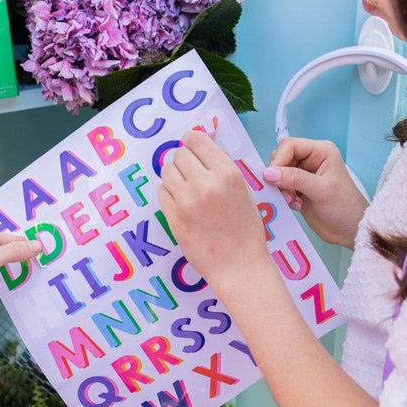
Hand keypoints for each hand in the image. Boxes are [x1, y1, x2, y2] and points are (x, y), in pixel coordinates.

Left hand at [158, 130, 271, 299]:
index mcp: (228, 174)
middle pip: (179, 154)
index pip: (196, 140)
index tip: (191, 148)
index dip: (191, 142)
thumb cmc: (245, 229)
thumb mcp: (244, 190)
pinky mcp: (174, 218)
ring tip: (187, 190)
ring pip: (167, 172)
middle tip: (191, 173)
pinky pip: (161, 192)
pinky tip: (181, 204)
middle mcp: (206, 184)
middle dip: (184, 161)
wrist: (239, 265)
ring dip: (174, 177)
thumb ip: (222, 166)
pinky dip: (169, 194)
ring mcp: (187, 202)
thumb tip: (202, 144)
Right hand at [263, 137, 368, 248]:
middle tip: (289, 194)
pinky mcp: (297, 189)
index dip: (278, 160)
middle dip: (279, 176)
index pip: (289, 146)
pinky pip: (279, 186)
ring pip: (277, 173)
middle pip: (280, 158)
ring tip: (293, 201)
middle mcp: (310, 159)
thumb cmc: (345, 207)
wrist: (350, 231)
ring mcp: (303, 174)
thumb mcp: (321, 190)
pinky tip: (296, 205)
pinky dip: (282, 196)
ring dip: (281, 188)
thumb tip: (268, 173)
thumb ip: (295, 179)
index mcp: (320, 151)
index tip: (272, 179)